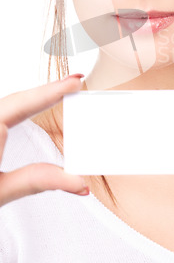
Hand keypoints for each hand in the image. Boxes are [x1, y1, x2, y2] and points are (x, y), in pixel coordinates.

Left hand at [0, 75, 88, 206]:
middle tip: (75, 84)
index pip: (24, 103)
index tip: (75, 81)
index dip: (53, 90)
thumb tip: (77, 181)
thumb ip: (39, 181)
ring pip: (8, 104)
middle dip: (48, 90)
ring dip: (34, 97)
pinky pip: (1, 113)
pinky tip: (33, 105)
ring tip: (61, 91)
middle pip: (18, 99)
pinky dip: (21, 107)